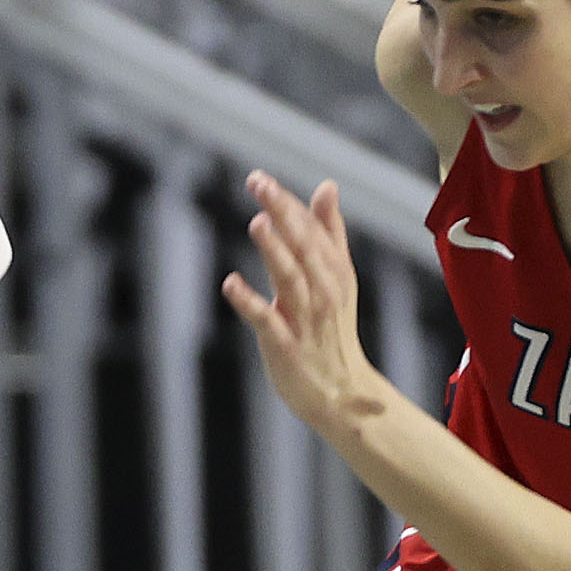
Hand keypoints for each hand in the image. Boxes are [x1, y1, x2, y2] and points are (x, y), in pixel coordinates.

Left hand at [221, 173, 392, 434]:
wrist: (340, 392)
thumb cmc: (332, 329)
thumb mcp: (338, 278)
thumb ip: (329, 231)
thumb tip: (327, 185)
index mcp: (335, 272)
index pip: (310, 231)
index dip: (286, 204)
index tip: (261, 178)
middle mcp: (323, 292)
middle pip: (302, 247)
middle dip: (282, 215)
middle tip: (258, 185)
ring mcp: (305, 319)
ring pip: (290, 279)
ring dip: (274, 251)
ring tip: (258, 223)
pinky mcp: (285, 346)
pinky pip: (267, 321)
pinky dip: (249, 302)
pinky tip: (230, 283)